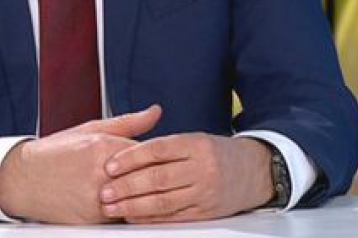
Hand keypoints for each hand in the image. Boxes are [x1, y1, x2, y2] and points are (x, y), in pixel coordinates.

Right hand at [0, 105, 161, 223]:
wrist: (22, 179)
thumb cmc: (56, 153)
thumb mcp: (91, 129)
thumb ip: (128, 123)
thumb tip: (155, 112)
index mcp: (103, 146)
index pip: (148, 153)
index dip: (158, 156)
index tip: (163, 158)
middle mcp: (100, 172)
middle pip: (145, 177)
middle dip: (155, 178)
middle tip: (163, 177)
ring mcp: (96, 197)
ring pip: (136, 199)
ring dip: (143, 196)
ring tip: (147, 192)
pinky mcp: (92, 218)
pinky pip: (121, 216)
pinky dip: (127, 211)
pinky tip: (128, 204)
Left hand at [99, 133, 273, 222]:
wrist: (253, 172)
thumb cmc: (216, 153)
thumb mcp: (194, 139)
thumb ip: (163, 144)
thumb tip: (126, 145)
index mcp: (196, 144)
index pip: (157, 150)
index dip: (131, 158)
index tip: (110, 164)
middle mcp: (202, 168)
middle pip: (158, 178)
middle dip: (127, 186)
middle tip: (104, 190)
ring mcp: (205, 192)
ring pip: (163, 201)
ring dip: (133, 205)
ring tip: (111, 206)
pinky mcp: (205, 212)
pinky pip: (173, 216)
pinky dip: (150, 218)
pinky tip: (132, 216)